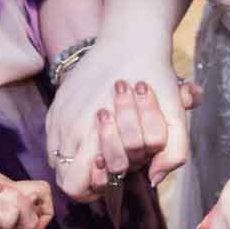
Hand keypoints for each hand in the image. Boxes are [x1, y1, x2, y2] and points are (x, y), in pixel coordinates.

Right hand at [43, 43, 190, 200]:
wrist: (130, 42)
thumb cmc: (153, 80)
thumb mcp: (175, 117)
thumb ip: (173, 153)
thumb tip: (152, 179)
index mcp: (95, 134)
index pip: (76, 186)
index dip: (96, 186)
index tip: (113, 171)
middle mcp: (70, 129)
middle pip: (67, 179)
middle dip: (92, 174)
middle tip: (110, 159)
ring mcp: (58, 118)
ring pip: (58, 161)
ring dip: (80, 159)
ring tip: (101, 141)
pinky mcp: (55, 108)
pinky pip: (54, 142)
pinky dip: (71, 144)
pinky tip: (91, 129)